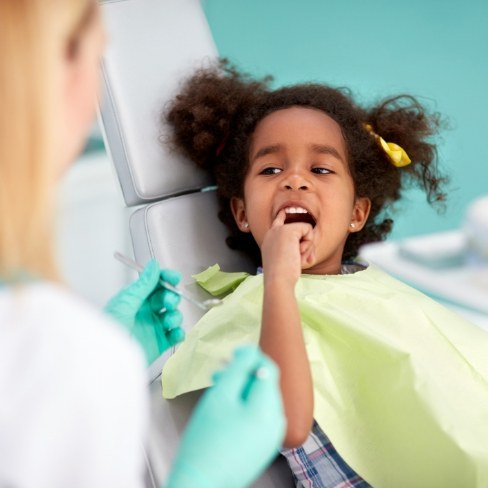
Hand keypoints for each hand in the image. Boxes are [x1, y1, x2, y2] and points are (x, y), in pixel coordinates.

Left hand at [104, 259, 183, 363]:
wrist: (106, 361)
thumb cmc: (109, 330)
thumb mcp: (126, 303)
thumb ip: (143, 285)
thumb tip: (154, 265)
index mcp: (134, 299)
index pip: (154, 284)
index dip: (165, 279)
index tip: (174, 278)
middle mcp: (144, 312)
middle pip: (166, 298)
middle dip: (172, 298)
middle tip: (169, 303)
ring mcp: (152, 328)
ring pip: (173, 315)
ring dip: (176, 315)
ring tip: (169, 321)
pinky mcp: (159, 344)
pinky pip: (175, 335)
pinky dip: (179, 333)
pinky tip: (176, 333)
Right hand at [166, 346, 285, 487]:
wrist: (200, 484)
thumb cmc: (207, 441)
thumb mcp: (221, 396)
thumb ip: (239, 369)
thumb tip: (252, 352)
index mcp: (269, 408)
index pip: (269, 368)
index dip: (251, 356)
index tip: (232, 354)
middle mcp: (277, 423)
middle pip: (264, 385)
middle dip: (242, 376)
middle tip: (219, 373)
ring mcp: (271, 437)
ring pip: (260, 401)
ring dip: (241, 391)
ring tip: (218, 392)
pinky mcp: (262, 447)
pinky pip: (258, 418)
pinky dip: (244, 408)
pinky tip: (224, 411)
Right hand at [261, 209, 313, 285]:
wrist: (278, 279)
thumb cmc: (282, 276)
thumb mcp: (286, 261)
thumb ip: (293, 251)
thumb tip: (308, 249)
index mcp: (269, 240)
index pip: (276, 223)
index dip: (281, 217)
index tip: (283, 212)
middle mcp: (273, 232)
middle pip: (297, 229)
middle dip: (305, 244)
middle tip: (303, 258)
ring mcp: (280, 230)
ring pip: (305, 231)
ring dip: (307, 247)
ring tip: (298, 257)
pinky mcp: (288, 230)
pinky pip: (308, 230)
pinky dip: (308, 243)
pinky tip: (299, 252)